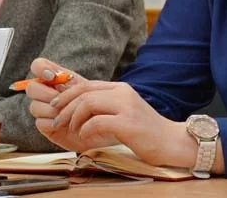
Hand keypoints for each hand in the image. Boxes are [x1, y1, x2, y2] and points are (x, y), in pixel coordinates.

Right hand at [26, 58, 110, 151]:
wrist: (101, 121)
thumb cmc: (94, 100)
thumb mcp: (84, 85)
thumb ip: (68, 77)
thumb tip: (53, 74)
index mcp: (53, 78)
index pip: (37, 66)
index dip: (40, 69)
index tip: (52, 76)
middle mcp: (45, 92)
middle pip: (31, 88)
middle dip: (47, 93)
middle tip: (62, 98)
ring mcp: (43, 110)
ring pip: (34, 106)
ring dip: (52, 110)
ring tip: (68, 112)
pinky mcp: (45, 126)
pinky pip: (40, 122)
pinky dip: (53, 123)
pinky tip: (65, 124)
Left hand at [28, 58, 196, 167]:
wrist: (172, 142)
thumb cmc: (146, 131)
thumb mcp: (124, 111)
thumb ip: (106, 105)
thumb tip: (79, 107)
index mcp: (120, 88)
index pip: (86, 84)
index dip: (66, 95)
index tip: (55, 107)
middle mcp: (122, 92)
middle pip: (83, 92)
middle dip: (64, 106)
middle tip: (56, 119)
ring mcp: (126, 106)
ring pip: (87, 103)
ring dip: (73, 118)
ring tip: (71, 130)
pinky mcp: (128, 123)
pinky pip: (96, 122)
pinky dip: (85, 130)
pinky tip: (84, 137)